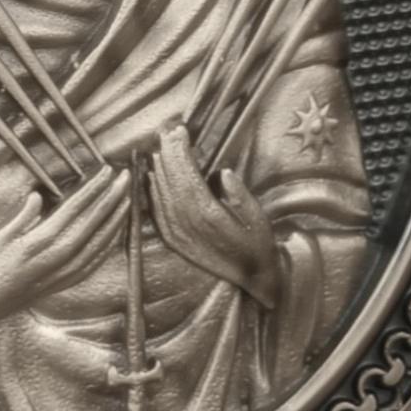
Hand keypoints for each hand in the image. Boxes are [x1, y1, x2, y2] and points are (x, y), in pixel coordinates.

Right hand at [0, 164, 130, 337]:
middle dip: (112, 198)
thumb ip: (23, 216)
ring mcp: (67, 271)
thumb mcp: (2, 236)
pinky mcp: (69, 281)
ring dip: (116, 219)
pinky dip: (110, 243)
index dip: (93, 188)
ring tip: (127, 199)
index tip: (106, 171)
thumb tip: (37, 197)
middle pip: (93, 222)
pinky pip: (97, 260)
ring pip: (100, 241)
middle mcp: (59, 257)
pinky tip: (117, 231)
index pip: (75, 208)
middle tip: (125, 178)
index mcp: (41, 241)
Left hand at [147, 122, 281, 308]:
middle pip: (172, 182)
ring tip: (160, 146)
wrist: (253, 279)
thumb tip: (223, 172)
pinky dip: (152, 192)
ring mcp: (179, 234)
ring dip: (159, 169)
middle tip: (168, 131)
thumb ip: (241, 196)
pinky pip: (157, 213)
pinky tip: (150, 176)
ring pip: (162, 195)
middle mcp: (189, 225)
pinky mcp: (175, 241)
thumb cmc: (258, 246)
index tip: (181, 132)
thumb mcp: (259, 219)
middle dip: (169, 154)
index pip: (189, 177)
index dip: (182, 153)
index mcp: (210, 216)